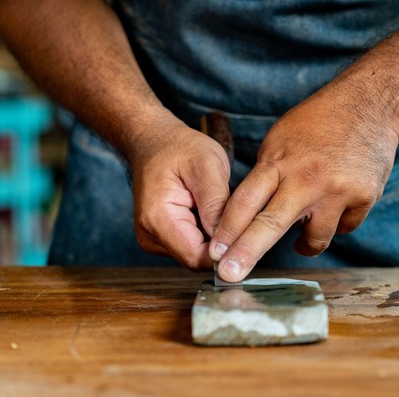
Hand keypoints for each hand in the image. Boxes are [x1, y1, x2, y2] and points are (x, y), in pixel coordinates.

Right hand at [128, 121, 231, 268]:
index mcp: (158, 218)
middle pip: (197, 259)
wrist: (154, 140)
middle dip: (222, 243)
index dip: (225, 252)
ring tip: (219, 208)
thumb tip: (227, 242)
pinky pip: (192, 245)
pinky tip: (210, 212)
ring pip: (197, 254)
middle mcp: (151, 235)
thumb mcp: (207, 166)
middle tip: (238, 215)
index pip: (196, 257)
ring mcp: (154, 238)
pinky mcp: (162, 237)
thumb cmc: (180, 148)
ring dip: (215, 237)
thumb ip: (216, 206)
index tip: (247, 235)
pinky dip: (206, 233)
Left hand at [209, 89, 398, 281]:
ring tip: (300, 240)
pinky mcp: (364, 198)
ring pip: (315, 239)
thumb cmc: (319, 120)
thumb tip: (249, 211)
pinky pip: (344, 228)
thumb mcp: (281, 138)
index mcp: (280, 161)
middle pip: (270, 225)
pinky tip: (336, 206)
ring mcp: (337, 190)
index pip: (246, 202)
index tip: (214, 255)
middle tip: (229, 277)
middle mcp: (307, 178)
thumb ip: (267, 174)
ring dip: (304, 243)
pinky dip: (335, 223)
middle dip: (246, 254)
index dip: (227, 231)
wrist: (371, 105)